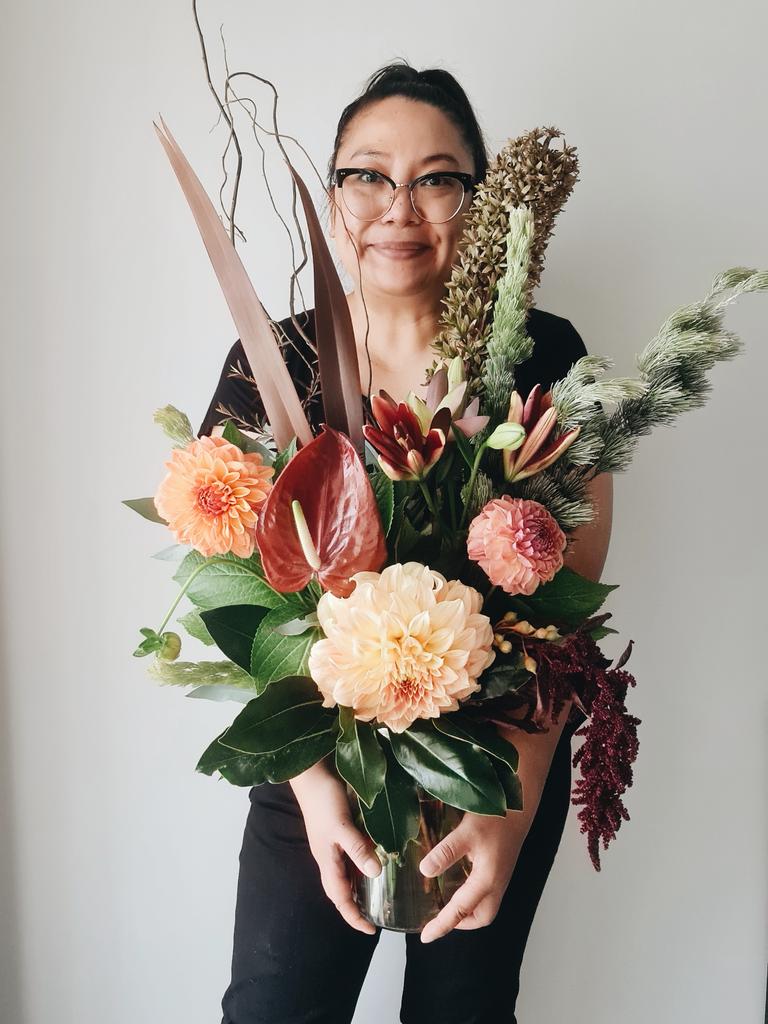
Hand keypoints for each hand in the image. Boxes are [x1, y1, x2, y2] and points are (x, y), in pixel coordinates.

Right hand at [289, 759, 381, 934]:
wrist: (311, 774)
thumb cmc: (324, 800)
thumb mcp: (342, 826)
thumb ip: (357, 849)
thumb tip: (375, 874)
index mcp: (327, 861)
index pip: (340, 899)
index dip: (353, 917)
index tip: (371, 930)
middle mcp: (328, 857)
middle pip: (340, 891)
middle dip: (355, 907)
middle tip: (375, 916)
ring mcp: (330, 844)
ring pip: (344, 875)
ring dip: (357, 887)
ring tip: (376, 894)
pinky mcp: (334, 832)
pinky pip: (347, 859)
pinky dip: (358, 866)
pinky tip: (370, 860)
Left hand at [417, 809, 525, 943]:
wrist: (520, 804)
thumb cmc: (496, 816)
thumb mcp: (466, 832)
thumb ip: (446, 852)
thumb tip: (425, 871)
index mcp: (487, 880)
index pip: (460, 911)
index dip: (441, 926)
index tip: (425, 937)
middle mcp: (496, 883)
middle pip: (481, 917)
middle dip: (461, 923)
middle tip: (439, 920)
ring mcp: (501, 876)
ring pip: (486, 906)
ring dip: (468, 912)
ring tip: (448, 906)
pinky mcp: (501, 867)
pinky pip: (487, 892)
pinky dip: (473, 897)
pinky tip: (460, 883)